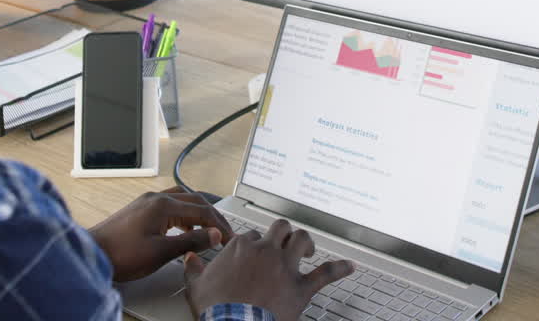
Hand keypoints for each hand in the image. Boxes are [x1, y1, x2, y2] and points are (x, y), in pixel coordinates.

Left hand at [89, 187, 234, 282]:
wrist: (93, 253)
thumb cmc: (121, 254)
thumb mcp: (161, 252)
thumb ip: (191, 242)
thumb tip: (214, 234)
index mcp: (163, 205)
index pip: (201, 211)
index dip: (219, 225)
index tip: (229, 238)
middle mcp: (156, 199)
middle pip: (194, 201)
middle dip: (212, 216)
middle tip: (224, 232)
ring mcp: (146, 202)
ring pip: (182, 200)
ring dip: (198, 213)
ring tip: (208, 229)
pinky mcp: (140, 210)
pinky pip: (170, 205)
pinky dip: (183, 215)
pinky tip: (184, 229)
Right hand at [183, 218, 354, 320]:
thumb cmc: (217, 310)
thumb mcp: (196, 287)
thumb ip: (192, 268)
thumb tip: (189, 258)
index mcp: (241, 249)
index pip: (249, 236)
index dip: (252, 244)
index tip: (252, 252)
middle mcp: (266, 252)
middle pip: (279, 228)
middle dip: (283, 233)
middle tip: (284, 242)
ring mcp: (285, 268)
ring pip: (301, 241)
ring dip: (305, 243)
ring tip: (307, 249)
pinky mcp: (300, 287)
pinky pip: (325, 274)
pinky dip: (339, 269)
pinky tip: (349, 267)